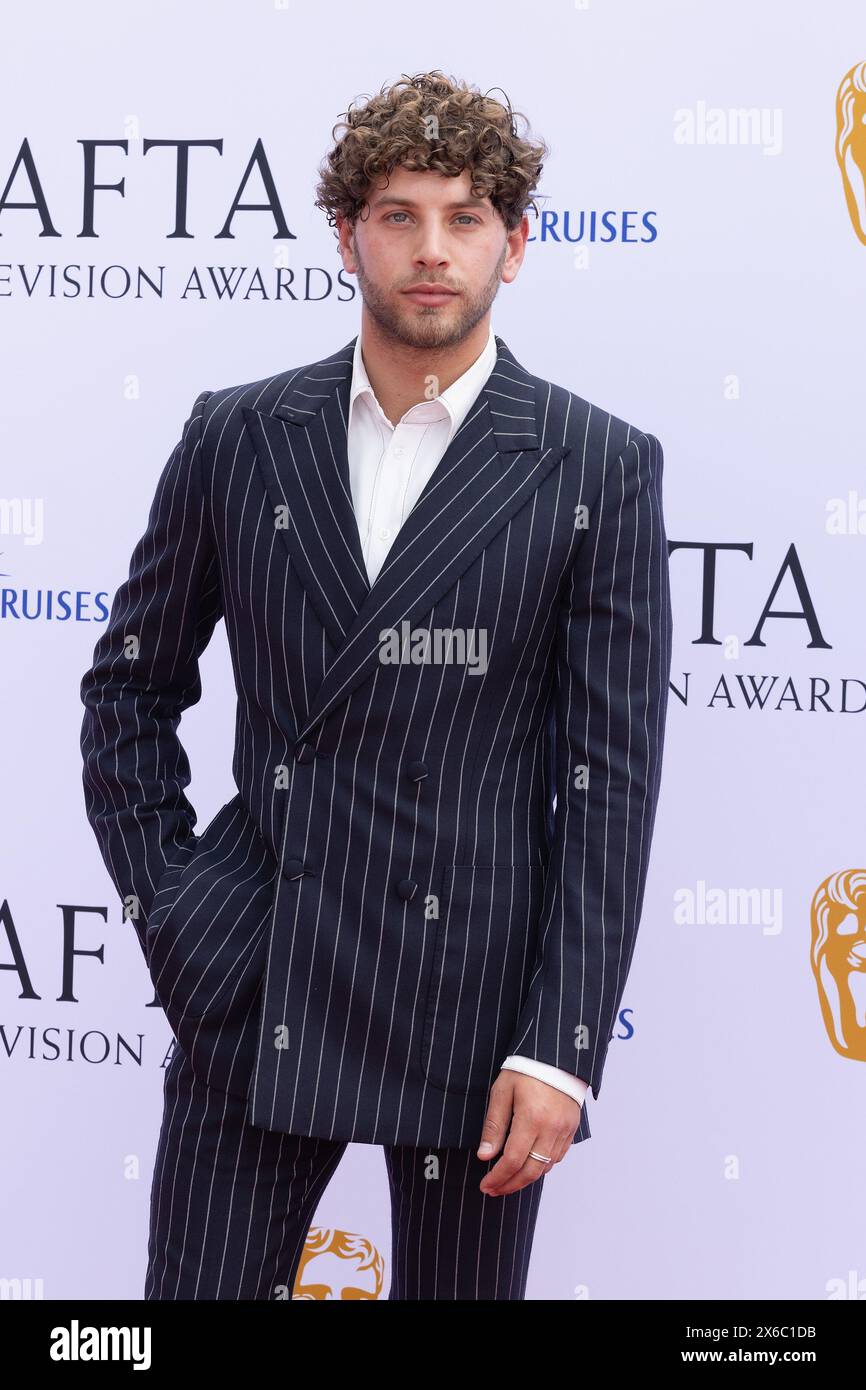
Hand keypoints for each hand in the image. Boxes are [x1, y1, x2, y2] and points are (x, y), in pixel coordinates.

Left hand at [476, 1070, 580, 1195]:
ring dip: (525, 1179)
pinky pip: (557, 1157)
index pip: (512, 1160)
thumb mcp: (502, 1092)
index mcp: (531, 1118)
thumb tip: (484, 1155)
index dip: (498, 1177)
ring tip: (507, 1181)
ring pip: (545, 1167)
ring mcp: (564, 1130)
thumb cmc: (526, 1070)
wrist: (557, 1057)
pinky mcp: (572, 1129)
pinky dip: (542, 1166)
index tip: (485, 1185)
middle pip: (531, 1171)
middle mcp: (551, 1129)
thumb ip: (494, 1125)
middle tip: (494, 1190)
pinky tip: (529, 1166)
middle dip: (510, 1185)